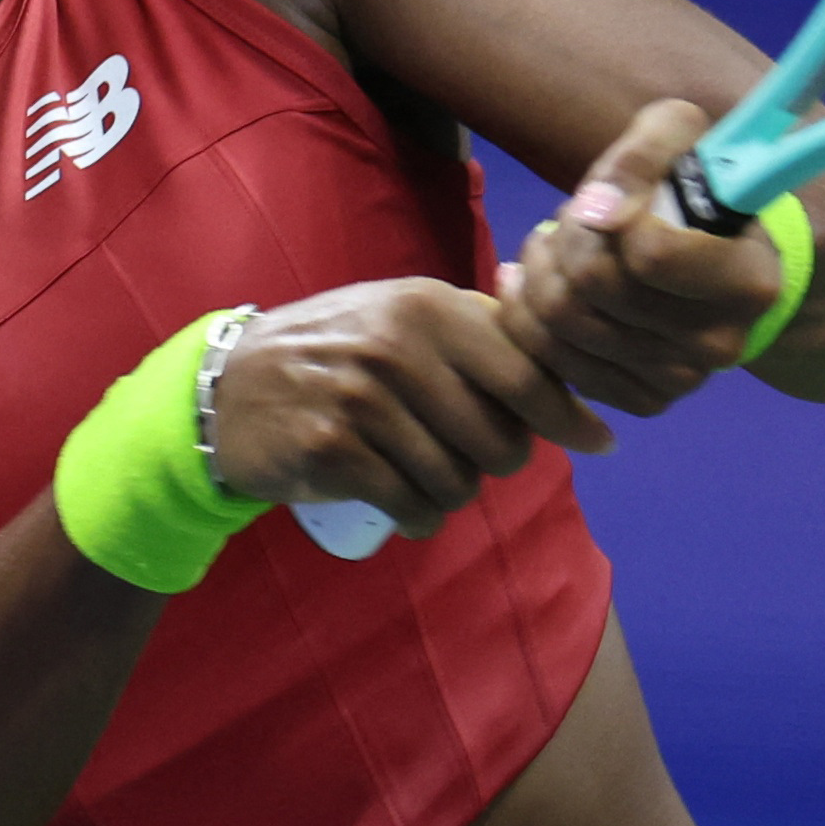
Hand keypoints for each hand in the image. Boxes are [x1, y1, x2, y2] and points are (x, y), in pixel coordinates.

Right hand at [207, 279, 613, 539]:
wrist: (227, 391)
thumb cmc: (333, 356)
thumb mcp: (400, 317)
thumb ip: (474, 330)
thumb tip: (566, 369)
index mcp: (427, 306)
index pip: (526, 370)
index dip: (569, 415)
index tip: (597, 442)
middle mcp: (398, 345)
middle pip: (500, 440)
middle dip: (495, 464)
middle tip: (466, 460)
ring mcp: (362, 398)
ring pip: (458, 481)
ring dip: (452, 498)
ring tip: (424, 482)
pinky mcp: (332, 449)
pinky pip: (411, 507)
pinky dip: (418, 520)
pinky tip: (405, 511)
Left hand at [494, 100, 783, 418]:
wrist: (714, 258)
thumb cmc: (692, 191)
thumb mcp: (678, 137)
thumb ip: (643, 153)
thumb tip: (597, 211)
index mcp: (747, 280)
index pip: (647, 254)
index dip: (601, 218)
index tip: (596, 199)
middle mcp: (722, 341)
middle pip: (591, 289)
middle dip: (562, 242)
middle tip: (566, 221)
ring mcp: (684, 379)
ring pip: (563, 327)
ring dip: (537, 275)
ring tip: (547, 247)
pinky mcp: (647, 401)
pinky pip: (557, 366)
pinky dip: (529, 320)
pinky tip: (536, 287)